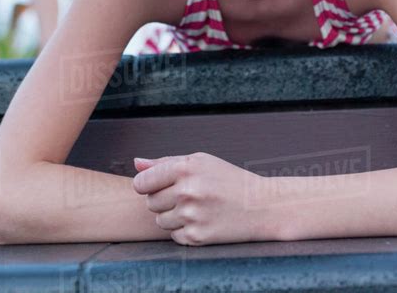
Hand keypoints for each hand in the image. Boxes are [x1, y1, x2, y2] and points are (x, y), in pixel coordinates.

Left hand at [133, 152, 276, 245]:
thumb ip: (165, 162)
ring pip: (160, 220)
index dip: (146, 185)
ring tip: (194, 208)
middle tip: (184, 196)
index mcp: (186, 168)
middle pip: (150, 202)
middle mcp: (187, 191)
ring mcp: (192, 215)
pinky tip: (201, 220)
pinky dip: (183, 230)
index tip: (155, 186)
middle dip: (162, 200)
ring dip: (172, 216)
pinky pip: (174, 236)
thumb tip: (136, 163)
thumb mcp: (200, 161)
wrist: (260, 206)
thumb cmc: (227, 179)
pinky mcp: (197, 236)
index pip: (142, 183)